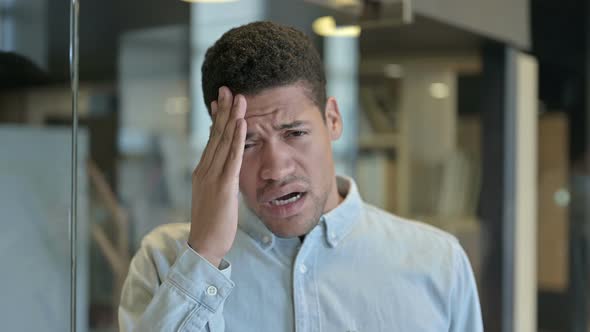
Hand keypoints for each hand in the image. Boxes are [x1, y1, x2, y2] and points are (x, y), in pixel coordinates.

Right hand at [188, 86, 246, 267]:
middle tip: (227, 88)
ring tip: (238, 98)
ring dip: (232, 118)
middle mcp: (205, 170)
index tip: (221, 101)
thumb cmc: (211, 223)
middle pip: (216, 135)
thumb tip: (227, 168)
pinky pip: (232, 158)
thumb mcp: (214, 196)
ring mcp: (213, 177)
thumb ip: (219, 180)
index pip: (211, 139)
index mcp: (203, 171)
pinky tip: (242, 124)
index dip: (217, 119)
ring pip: (224, 142)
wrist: (203, 244)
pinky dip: (237, 139)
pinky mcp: (223, 186)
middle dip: (223, 110)